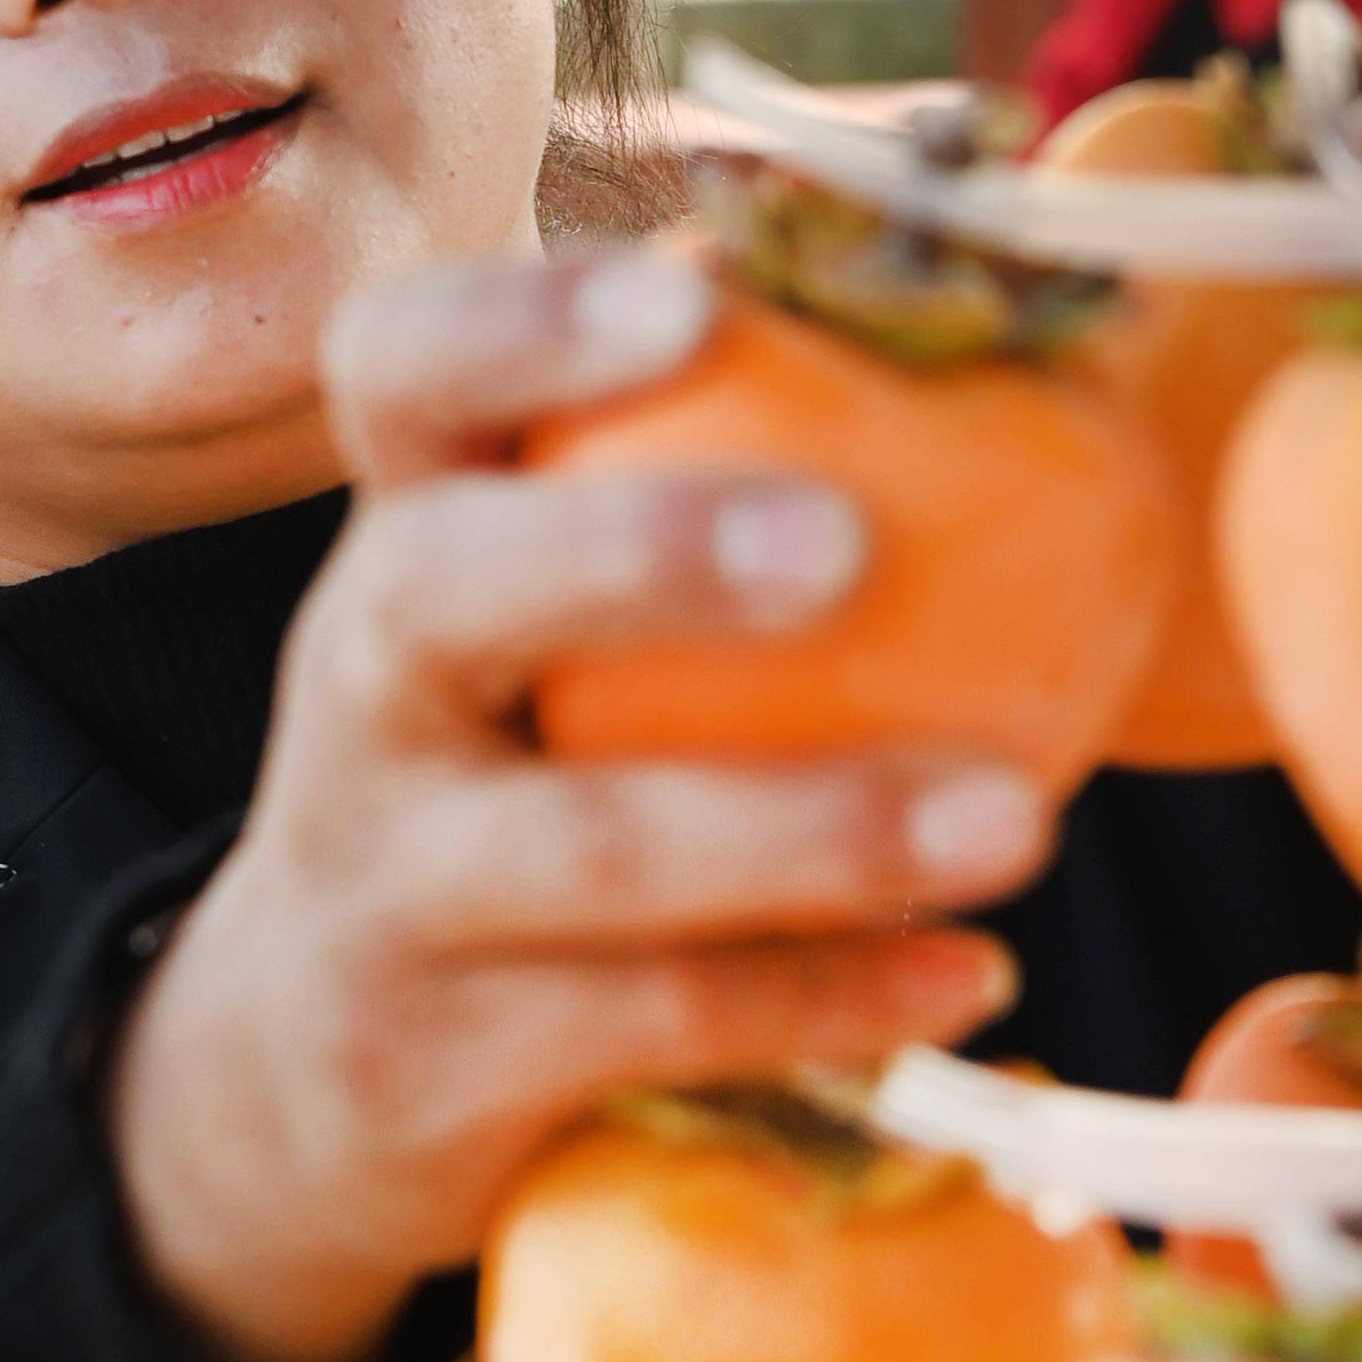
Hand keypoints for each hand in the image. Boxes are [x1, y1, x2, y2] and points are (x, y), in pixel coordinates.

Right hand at [104, 240, 1049, 1361]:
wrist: (297, 1067)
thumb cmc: (511, 770)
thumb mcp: (545, 624)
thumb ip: (732, 477)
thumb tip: (1064, 312)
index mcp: (404, 530)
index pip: (401, 371)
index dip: (524, 320)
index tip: (695, 294)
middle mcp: (360, 684)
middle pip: (438, 588)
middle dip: (635, 553)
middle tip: (845, 540)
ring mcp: (383, 880)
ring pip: (577, 846)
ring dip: (807, 826)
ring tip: (1013, 815)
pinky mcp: (434, 1058)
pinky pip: (648, 1026)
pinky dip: (823, 1000)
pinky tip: (968, 974)